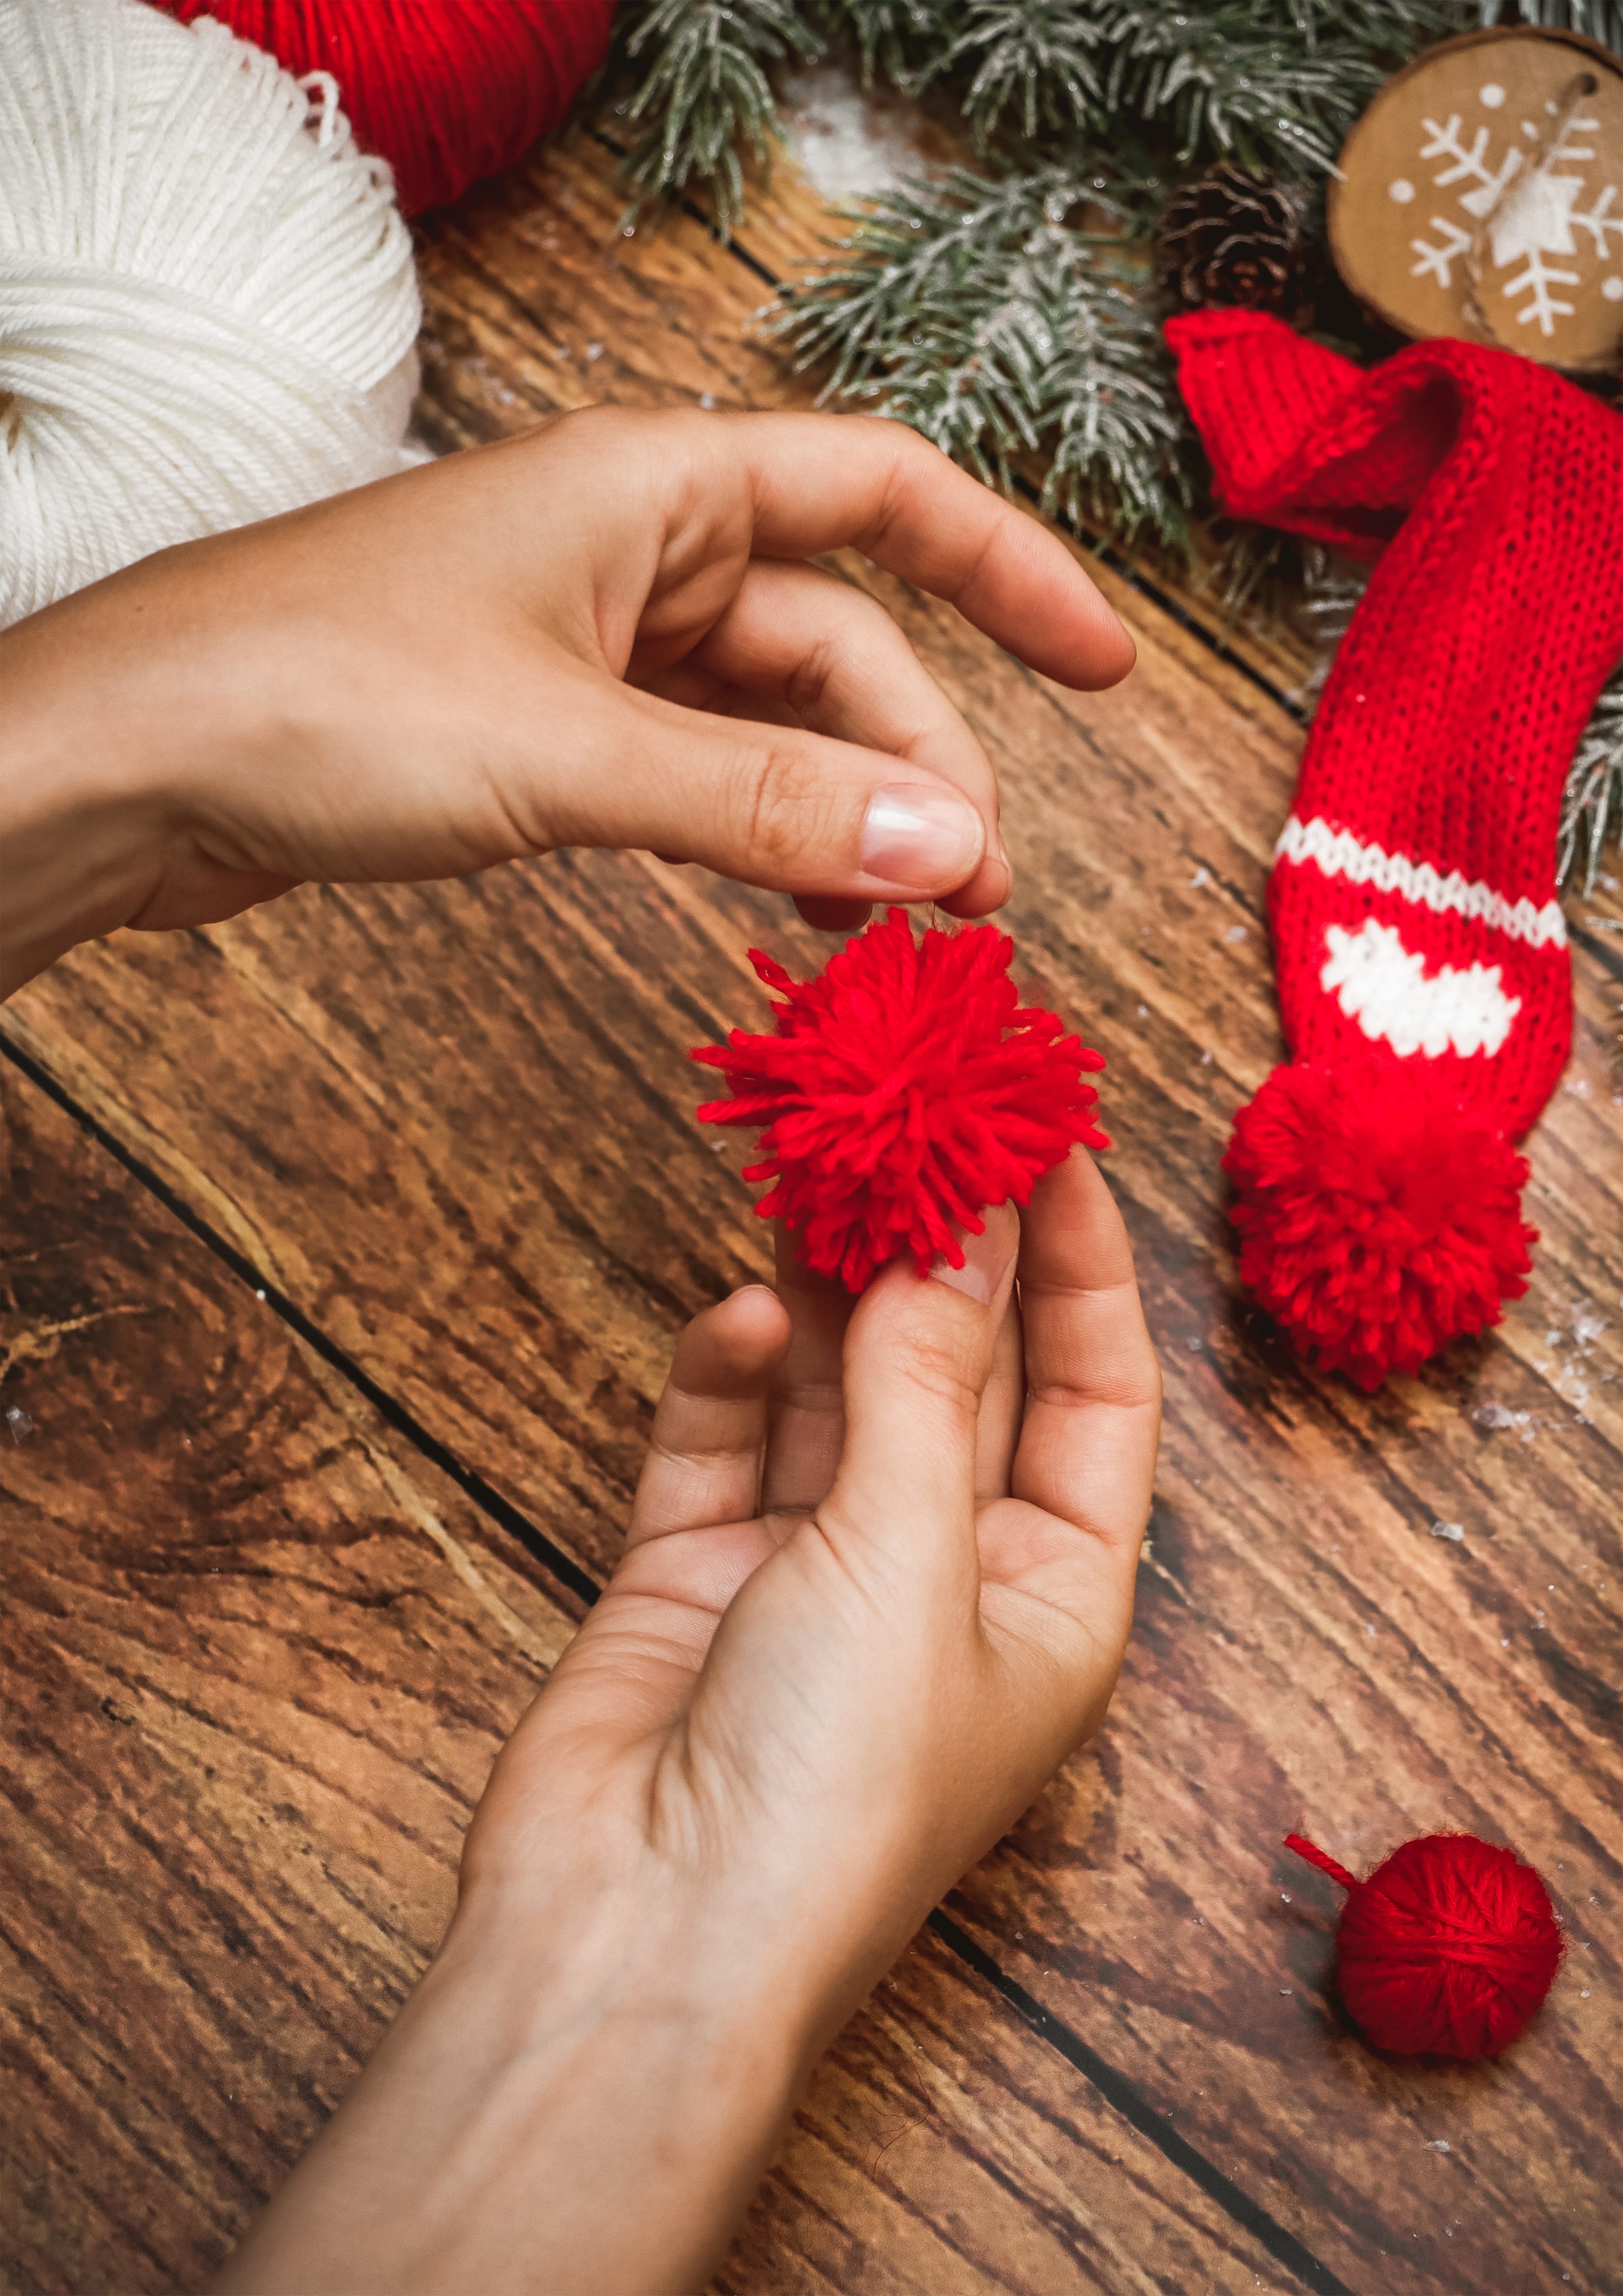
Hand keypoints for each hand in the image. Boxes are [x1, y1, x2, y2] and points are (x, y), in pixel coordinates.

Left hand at [1, 409, 1132, 995]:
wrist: (125, 761)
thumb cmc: (316, 697)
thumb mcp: (573, 752)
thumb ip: (769, 802)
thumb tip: (957, 845)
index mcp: (653, 485)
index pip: (886, 496)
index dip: (1012, 576)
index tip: (1106, 669)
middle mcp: (629, 545)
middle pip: (835, 641)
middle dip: (921, 763)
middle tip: (976, 898)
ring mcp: (581, 638)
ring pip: (766, 721)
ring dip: (841, 816)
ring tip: (902, 931)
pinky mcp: (535, 725)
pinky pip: (691, 772)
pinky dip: (752, 837)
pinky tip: (795, 915)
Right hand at [215, 1151, 1159, 2295]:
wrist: (634, 1938)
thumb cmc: (827, 1790)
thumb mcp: (906, 1554)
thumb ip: (924, 1378)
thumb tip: (959, 1225)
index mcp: (1051, 1597)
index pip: (1096, 1396)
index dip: (1081, 1266)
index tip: (1048, 1139)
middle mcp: (942, 1578)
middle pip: (963, 1375)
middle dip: (943, 1254)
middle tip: (918, 1121)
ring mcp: (812, 1572)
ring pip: (838, 1388)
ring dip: (833, 1288)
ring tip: (825, 1172)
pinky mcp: (696, 1571)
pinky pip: (727, 1440)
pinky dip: (734, 1375)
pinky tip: (744, 1319)